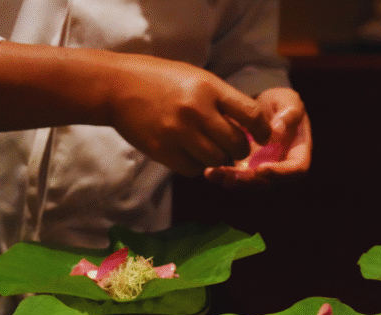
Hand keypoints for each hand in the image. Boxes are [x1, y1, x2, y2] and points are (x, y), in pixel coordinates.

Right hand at [103, 53, 271, 176]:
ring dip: (218, 160)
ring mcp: (179, 133)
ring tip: (211, 151)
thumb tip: (249, 126)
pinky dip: (196, 166)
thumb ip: (220, 100)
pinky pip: (193, 169)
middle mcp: (196, 111)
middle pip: (236, 144)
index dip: (262, 130)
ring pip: (216, 160)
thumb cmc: (160, 79)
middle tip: (234, 149)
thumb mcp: (195, 77)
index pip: (250, 114)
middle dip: (240, 150)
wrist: (117, 87)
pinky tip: (190, 154)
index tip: (263, 137)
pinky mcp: (163, 151)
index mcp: (208, 88)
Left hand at [204, 87, 310, 186]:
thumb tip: (277, 132)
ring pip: (249, 183)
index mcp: (298, 151)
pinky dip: (222, 175)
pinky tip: (208, 172)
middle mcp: (281, 165)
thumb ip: (289, 113)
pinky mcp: (245, 169)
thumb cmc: (279, 103)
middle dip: (250, 181)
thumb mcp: (288, 100)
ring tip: (215, 174)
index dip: (280, 172)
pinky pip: (235, 176)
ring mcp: (262, 169)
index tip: (261, 169)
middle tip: (232, 176)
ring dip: (232, 181)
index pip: (297, 169)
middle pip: (269, 182)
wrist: (260, 107)